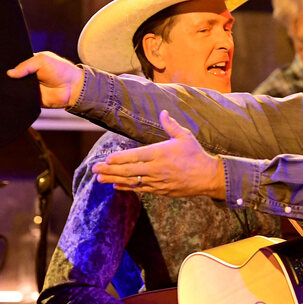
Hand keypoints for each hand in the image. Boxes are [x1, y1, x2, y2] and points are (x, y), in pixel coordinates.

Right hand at [7, 51, 83, 108]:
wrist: (73, 87)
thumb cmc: (61, 70)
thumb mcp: (42, 60)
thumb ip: (26, 66)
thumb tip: (9, 73)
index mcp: (30, 64)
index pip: (14, 65)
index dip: (8, 66)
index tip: (1, 66)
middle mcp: (28, 77)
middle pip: (13, 78)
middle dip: (9, 79)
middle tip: (5, 78)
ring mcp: (30, 89)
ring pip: (15, 89)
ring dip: (13, 89)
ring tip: (10, 87)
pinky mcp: (32, 100)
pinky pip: (22, 100)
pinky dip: (19, 99)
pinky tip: (16, 96)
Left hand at [92, 111, 225, 198]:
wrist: (207, 177)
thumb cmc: (196, 154)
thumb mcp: (185, 136)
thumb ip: (171, 125)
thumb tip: (162, 112)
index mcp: (161, 153)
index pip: (136, 156)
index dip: (120, 158)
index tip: (107, 159)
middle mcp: (157, 169)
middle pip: (129, 170)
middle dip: (110, 170)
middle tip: (95, 168)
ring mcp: (157, 181)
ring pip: (131, 181)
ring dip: (114, 179)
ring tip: (99, 178)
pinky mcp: (160, 191)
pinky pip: (140, 189)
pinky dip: (127, 187)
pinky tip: (116, 186)